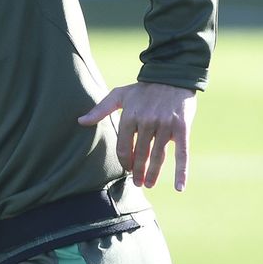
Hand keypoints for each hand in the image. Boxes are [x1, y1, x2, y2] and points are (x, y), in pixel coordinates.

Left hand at [78, 82, 196, 190]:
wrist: (172, 77)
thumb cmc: (143, 89)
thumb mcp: (119, 95)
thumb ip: (100, 109)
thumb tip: (80, 121)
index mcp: (130, 116)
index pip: (123, 146)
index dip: (124, 160)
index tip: (126, 169)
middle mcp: (147, 121)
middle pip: (140, 154)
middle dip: (137, 171)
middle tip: (137, 184)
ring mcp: (165, 125)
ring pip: (158, 156)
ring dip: (153, 174)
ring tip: (148, 184)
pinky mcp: (182, 128)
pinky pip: (182, 154)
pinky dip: (182, 171)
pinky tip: (180, 187)